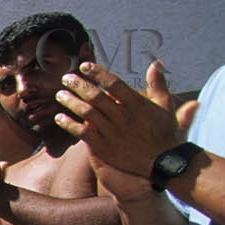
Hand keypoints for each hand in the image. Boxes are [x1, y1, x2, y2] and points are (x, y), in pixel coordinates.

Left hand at [54, 60, 184, 175]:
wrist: (163, 161)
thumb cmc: (165, 132)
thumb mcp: (165, 105)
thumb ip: (157, 83)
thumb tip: (155, 63)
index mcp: (136, 103)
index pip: (113, 83)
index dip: (97, 73)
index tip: (84, 66)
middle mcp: (122, 116)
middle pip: (96, 96)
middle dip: (79, 85)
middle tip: (66, 78)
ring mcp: (112, 132)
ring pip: (87, 113)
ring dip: (71, 102)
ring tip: (60, 94)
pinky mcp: (105, 147)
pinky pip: (83, 134)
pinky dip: (70, 125)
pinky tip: (59, 118)